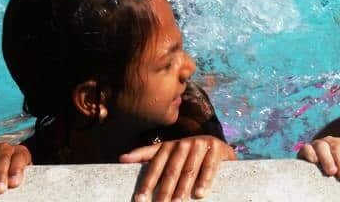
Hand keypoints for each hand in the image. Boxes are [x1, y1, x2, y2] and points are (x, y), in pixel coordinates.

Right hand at [0, 143, 30, 193]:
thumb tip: (13, 185)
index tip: (13, 182)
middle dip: (0, 174)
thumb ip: (16, 178)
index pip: (19, 158)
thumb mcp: (17, 175)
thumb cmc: (10, 175)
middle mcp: (5, 148)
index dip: (16, 170)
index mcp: (19, 152)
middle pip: (3, 159)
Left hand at [119, 135, 235, 201]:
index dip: (148, 182)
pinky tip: (199, 193)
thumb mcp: (168, 153)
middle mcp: (184, 143)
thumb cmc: (188, 155)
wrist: (218, 147)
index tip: (140, 199)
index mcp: (170, 145)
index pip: (156, 165)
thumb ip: (146, 155)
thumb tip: (121, 159)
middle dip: (164, 190)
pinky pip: (209, 166)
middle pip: (172, 170)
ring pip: (189, 170)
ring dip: (183, 188)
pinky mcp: (216, 148)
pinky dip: (204, 180)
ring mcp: (201, 144)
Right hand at [297, 136, 339, 180]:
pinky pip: (306, 148)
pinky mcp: (305, 151)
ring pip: (322, 146)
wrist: (319, 174)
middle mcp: (331, 142)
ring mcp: (318, 145)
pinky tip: (314, 161)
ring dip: (327, 158)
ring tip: (332, 172)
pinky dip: (310, 153)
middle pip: (338, 146)